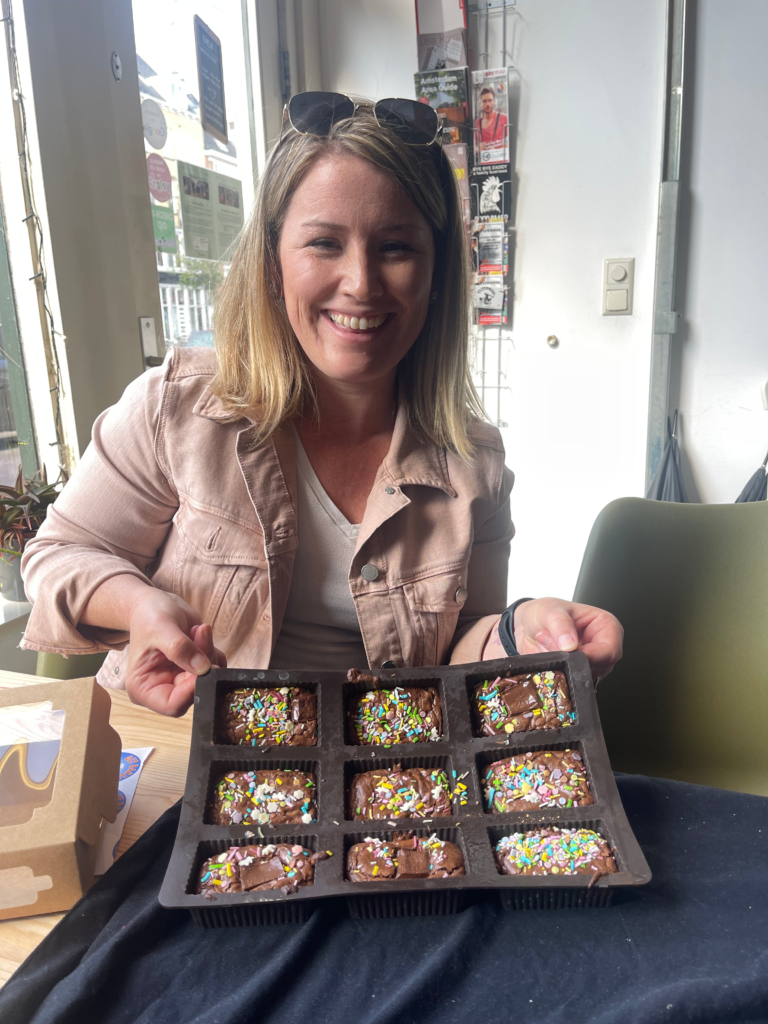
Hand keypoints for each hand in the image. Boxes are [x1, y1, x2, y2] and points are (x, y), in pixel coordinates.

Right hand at [124, 589, 225, 716]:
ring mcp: (181, 679)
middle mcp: (163, 688)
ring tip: (198, 630)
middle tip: (201, 635)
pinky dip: (213, 650)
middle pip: (194, 692)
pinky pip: (216, 667)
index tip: (203, 667)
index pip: (172, 705)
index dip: (191, 691)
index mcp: (144, 688)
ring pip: (208, 678)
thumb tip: (203, 668)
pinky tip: (201, 633)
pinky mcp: (196, 668)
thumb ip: (179, 648)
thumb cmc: (149, 616)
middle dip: (203, 664)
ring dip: (208, 652)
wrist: (155, 604)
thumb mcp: (160, 628)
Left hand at [482, 597, 622, 680]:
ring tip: (545, 645)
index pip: (610, 649)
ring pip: (582, 677)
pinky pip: (570, 683)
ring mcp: (590, 663)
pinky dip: (555, 673)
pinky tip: (545, 657)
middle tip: (548, 643)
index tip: (570, 653)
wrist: (527, 625)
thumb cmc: (544, 612)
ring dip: (560, 665)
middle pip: (599, 667)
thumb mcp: (549, 610)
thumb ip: (560, 625)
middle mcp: (602, 647)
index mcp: (605, 625)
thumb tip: (570, 644)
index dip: (593, 656)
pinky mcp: (577, 675)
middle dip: (570, 660)